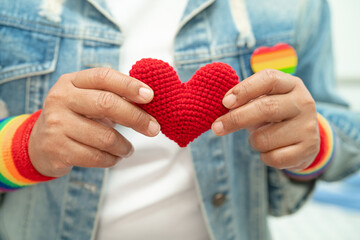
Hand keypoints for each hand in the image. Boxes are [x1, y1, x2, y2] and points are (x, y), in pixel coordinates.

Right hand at [29, 68, 159, 176]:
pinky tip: (114, 157)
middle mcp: (61, 99)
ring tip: (128, 149)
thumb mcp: (86, 98)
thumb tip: (147, 100)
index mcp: (71, 82)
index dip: (129, 85)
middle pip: (107, 104)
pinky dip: (112, 159)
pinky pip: (96, 157)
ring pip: (105, 137)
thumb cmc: (74, 117)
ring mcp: (56, 125)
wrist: (39, 143)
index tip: (150, 96)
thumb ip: (111, 95)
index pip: (104, 76)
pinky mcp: (57, 149)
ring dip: (124, 146)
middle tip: (153, 129)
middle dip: (136, 118)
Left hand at [211, 69, 319, 170]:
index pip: (269, 78)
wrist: (303, 138)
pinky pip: (274, 158)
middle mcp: (304, 102)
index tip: (225, 102)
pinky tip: (273, 150)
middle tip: (216, 128)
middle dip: (236, 119)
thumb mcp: (263, 100)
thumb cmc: (273, 115)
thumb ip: (245, 99)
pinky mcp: (308, 149)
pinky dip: (265, 157)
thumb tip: (221, 105)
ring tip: (261, 138)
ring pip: (265, 138)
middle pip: (266, 108)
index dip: (245, 89)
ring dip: (253, 141)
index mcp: (291, 84)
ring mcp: (308, 126)